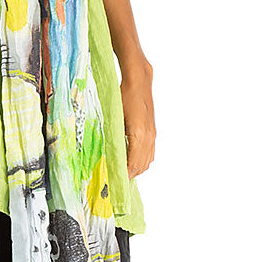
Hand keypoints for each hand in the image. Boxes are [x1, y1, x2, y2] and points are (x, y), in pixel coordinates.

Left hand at [120, 61, 155, 178]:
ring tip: (123, 171)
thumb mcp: (115, 118)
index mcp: (139, 136)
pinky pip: (150, 152)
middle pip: (141, 165)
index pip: (133, 164)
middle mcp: (149, 137)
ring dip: (137, 168)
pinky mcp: (153, 131)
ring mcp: (153, 134)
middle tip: (116, 178)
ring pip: (148, 160)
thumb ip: (114, 138)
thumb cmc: (123, 96)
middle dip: (130, 174)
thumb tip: (109, 155)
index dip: (125, 174)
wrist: (139, 81)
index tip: (114, 180)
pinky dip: (142, 160)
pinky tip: (132, 160)